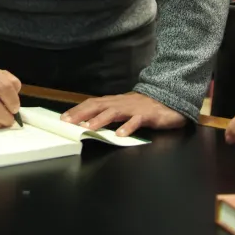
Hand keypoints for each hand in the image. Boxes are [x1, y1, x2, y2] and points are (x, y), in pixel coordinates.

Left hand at [62, 92, 186, 136]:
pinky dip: (128, 127)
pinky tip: (120, 135)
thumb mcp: (125, 109)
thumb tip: (89, 120)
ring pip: (115, 112)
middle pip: (98, 105)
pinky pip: (137, 121)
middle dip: (82, 113)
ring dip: (101, 119)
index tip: (63, 118)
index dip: (77, 110)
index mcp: (115, 102)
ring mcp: (134, 108)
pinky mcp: (148, 115)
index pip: (92, 103)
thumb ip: (110, 113)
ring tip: (89, 127)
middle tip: (68, 122)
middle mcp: (122, 103)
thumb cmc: (145, 107)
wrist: (171, 99)